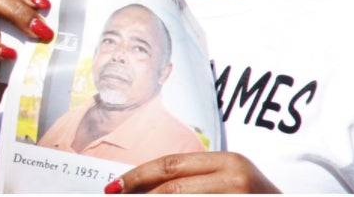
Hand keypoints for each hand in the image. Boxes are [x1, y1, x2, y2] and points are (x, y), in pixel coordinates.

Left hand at [104, 152, 280, 193]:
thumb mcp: (233, 183)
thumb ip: (199, 181)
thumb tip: (149, 189)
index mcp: (228, 161)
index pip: (172, 163)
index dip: (140, 175)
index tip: (115, 186)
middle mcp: (235, 175)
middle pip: (172, 185)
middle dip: (138, 193)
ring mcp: (239, 196)